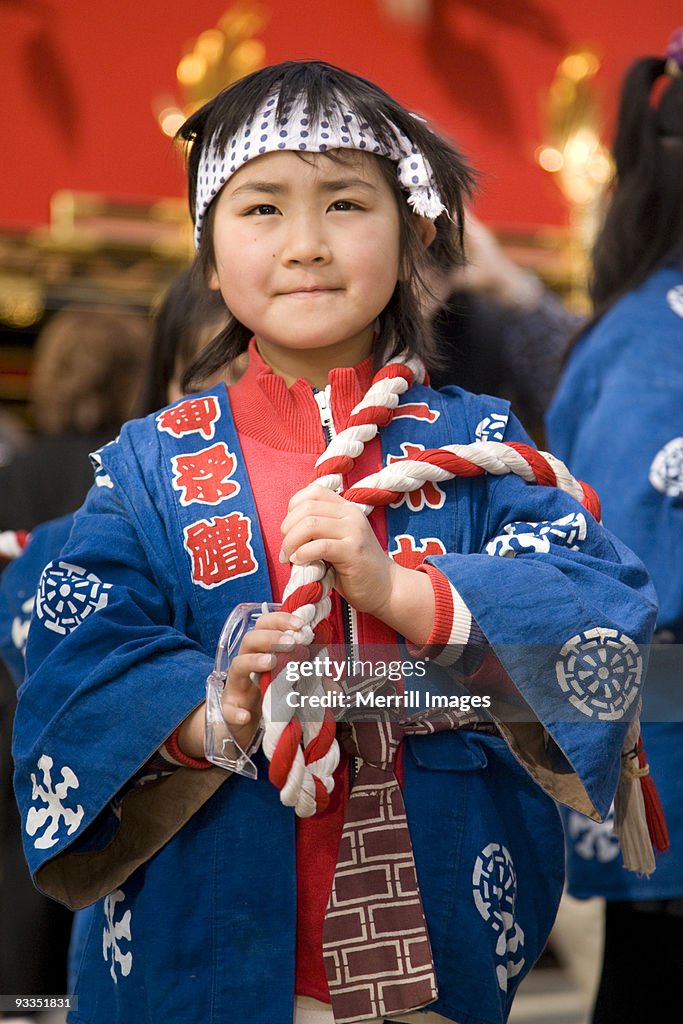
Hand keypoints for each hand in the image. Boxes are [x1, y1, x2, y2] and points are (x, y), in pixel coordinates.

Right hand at [176, 610, 301, 757]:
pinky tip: (246, 716)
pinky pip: (228, 710)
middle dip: (270, 637)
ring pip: (238, 666)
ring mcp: (236, 688)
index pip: (265, 626)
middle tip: (291, 642)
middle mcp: (247, 665)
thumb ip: (314, 683)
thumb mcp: (293, 685)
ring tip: (272, 662)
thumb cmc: (270, 698)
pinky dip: (236, 712)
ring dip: (254, 661)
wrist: (247, 727)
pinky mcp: (229, 712)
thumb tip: (337, 689)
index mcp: (262, 653)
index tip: (301, 624)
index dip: (280, 621)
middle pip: (250, 640)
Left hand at [279, 485, 435, 644]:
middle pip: (306, 508)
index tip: (290, 530)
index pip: (313, 492)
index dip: (293, 508)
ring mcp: (354, 531)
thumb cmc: (355, 568)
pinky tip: (299, 562)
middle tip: (285, 550)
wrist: (386, 588)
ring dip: (291, 542)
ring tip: (289, 557)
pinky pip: (320, 546)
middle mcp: (351, 514)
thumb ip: (318, 530)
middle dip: (287, 529)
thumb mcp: (336, 540)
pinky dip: (302, 553)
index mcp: (346, 508)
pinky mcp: (353, 552)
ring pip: (310, 524)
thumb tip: (287, 530)